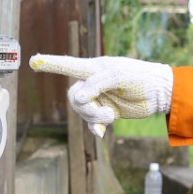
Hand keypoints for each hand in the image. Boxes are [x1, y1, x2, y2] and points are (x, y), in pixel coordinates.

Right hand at [29, 54, 172, 137]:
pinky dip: (95, 128)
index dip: (50, 63)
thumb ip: (97, 84)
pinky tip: (102, 133)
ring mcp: (99, 98)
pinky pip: (92, 122)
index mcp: (94, 68)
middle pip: (73, 97)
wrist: (159, 93)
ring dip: (93, 117)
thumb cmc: (140, 77)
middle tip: (103, 112)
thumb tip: (79, 98)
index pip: (67, 65)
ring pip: (82, 111)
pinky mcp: (107, 111)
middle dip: (84, 107)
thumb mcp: (119, 76)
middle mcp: (93, 83)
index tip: (33, 60)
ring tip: (110, 117)